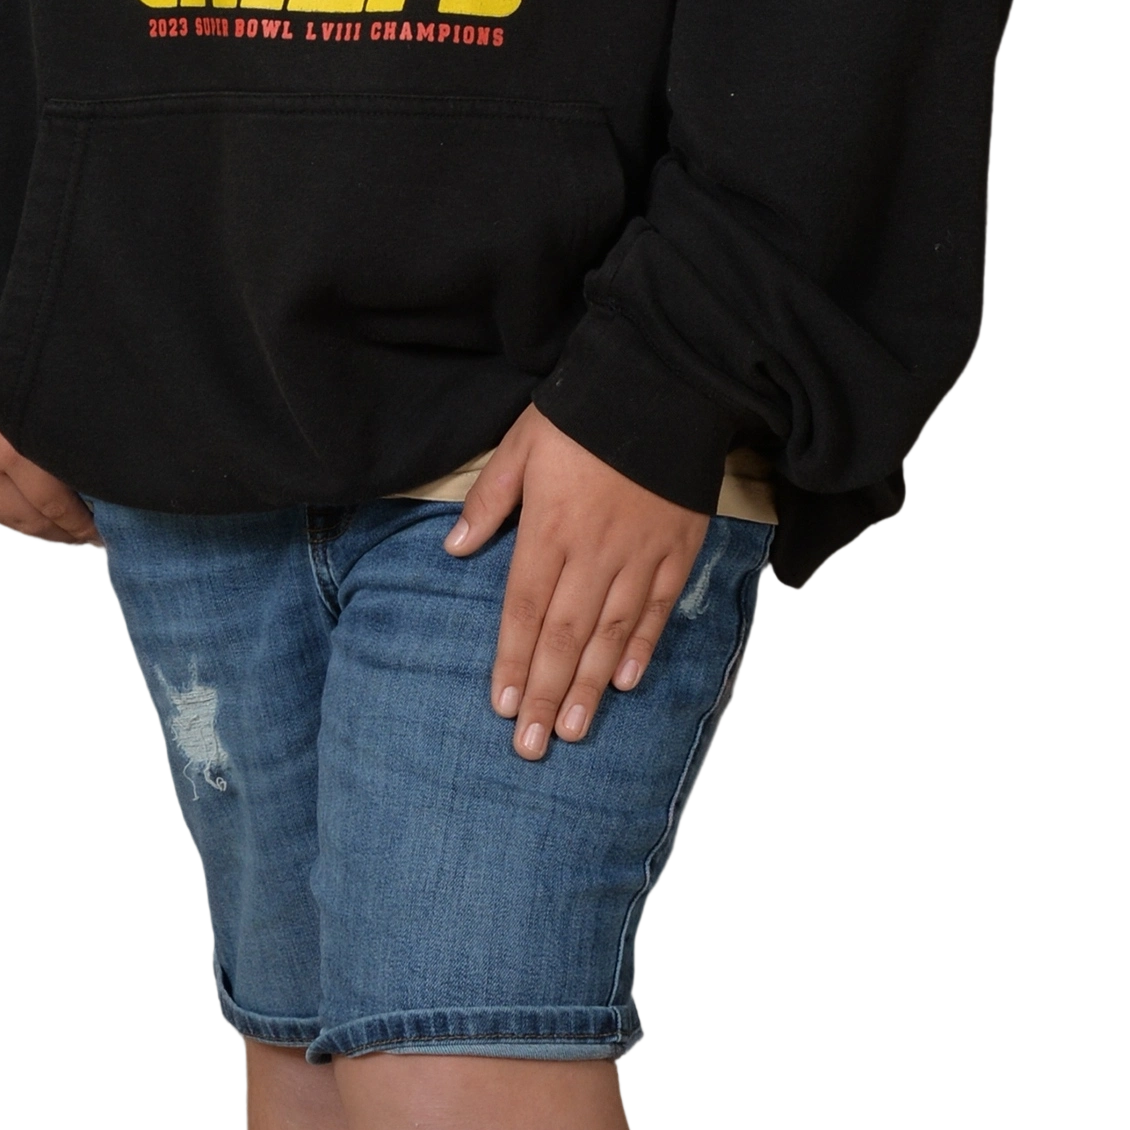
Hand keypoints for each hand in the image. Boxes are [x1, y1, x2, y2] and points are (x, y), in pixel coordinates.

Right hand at [0, 364, 98, 550]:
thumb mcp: (42, 388)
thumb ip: (62, 429)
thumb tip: (94, 468)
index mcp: (12, 447)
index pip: (55, 505)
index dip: (82, 524)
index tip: (104, 530)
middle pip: (30, 521)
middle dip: (64, 534)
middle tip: (91, 538)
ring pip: (3, 519)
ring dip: (36, 531)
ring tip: (63, 533)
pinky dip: (5, 518)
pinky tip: (25, 518)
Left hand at [445, 403, 710, 757]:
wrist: (662, 383)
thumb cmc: (582, 414)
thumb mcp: (520, 444)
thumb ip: (489, 500)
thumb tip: (453, 548)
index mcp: (550, 527)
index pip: (524, 608)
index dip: (512, 660)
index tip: (501, 705)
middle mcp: (594, 551)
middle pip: (564, 634)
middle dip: (546, 693)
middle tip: (532, 745)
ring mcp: (639, 554)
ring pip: (610, 632)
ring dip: (589, 685)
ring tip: (573, 730)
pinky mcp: (677, 549)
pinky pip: (657, 609)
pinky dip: (641, 647)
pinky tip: (624, 682)